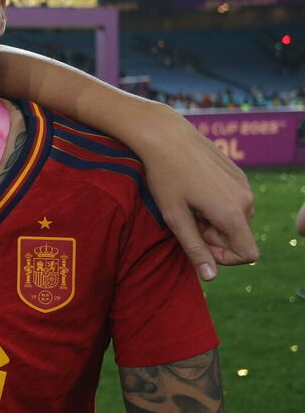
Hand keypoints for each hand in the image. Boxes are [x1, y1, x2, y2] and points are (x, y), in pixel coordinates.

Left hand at [138, 106, 257, 279]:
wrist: (165, 134)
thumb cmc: (164, 176)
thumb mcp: (174, 217)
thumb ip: (194, 249)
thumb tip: (210, 277)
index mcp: (233, 213)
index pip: (248, 255)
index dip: (224, 258)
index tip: (198, 245)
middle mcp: (246, 200)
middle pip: (239, 237)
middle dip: (213, 237)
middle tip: (185, 219)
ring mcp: (244, 185)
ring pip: (236, 220)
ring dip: (213, 221)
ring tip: (187, 204)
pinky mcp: (238, 175)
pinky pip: (233, 202)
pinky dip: (215, 205)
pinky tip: (193, 190)